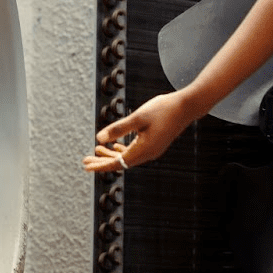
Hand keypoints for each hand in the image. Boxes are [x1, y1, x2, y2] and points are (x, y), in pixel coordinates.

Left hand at [83, 91, 197, 173]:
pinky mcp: (155, 144)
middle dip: (102, 161)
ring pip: (127, 157)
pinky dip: (123, 149)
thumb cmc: (163, 109)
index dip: (100, 165)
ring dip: (112, 154)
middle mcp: (148, 154)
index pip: (117, 163)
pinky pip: (135, 151)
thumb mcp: (137, 117)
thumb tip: (98, 139)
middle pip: (121, 163)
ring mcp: (152, 150)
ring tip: (96, 150)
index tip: (86, 166)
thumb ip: (118, 128)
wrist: (187, 106)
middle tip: (85, 160)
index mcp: (143, 150)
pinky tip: (115, 144)